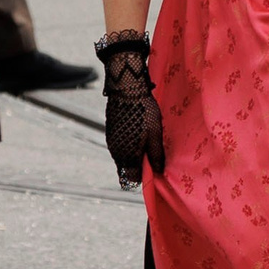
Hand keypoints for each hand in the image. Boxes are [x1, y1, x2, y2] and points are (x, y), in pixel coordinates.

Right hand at [99, 37, 163, 186]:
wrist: (127, 89)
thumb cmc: (144, 112)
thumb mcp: (155, 135)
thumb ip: (156, 155)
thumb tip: (158, 172)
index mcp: (127, 155)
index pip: (131, 179)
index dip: (143, 178)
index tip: (153, 170)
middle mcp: (116, 151)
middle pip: (126, 169)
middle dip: (138, 167)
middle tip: (152, 154)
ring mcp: (111, 141)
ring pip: (122, 157)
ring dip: (133, 155)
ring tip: (145, 141)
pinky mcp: (110, 131)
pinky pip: (119, 145)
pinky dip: (128, 145)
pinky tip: (137, 132)